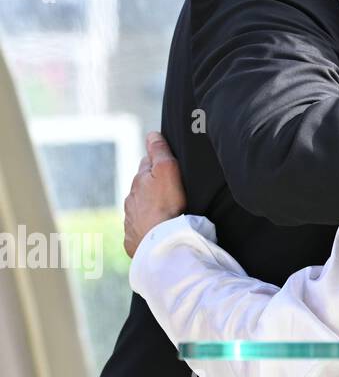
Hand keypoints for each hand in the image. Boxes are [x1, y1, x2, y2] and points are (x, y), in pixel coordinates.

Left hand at [123, 132, 187, 257]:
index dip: (158, 160)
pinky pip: (140, 228)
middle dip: (152, 184)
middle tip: (170, 186)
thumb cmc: (167, 205)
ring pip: (140, 206)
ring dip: (150, 205)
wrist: (160, 243)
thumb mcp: (167, 170)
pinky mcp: (133, 238)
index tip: (168, 162)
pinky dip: (148, 225)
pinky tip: (158, 228)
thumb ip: (159, 151)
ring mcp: (130, 219)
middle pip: (142, 185)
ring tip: (166, 209)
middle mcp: (131, 198)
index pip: (147, 162)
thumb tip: (151, 133)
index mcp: (139, 180)